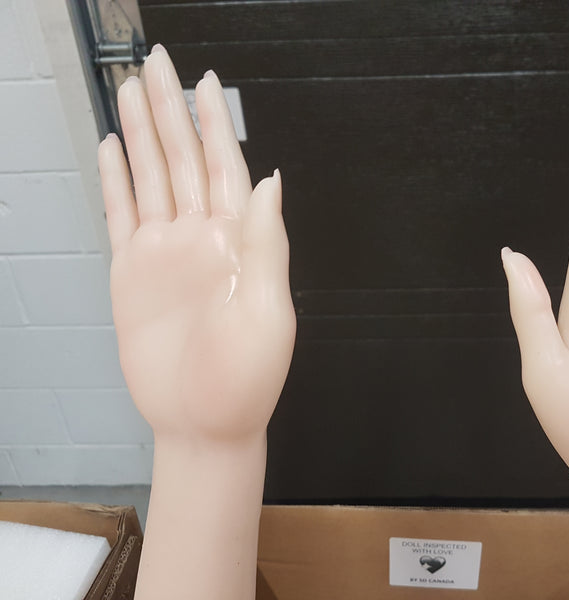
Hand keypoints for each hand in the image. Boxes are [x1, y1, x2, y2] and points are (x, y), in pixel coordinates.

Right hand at [98, 45, 294, 443]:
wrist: (205, 422)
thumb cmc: (246, 378)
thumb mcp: (269, 310)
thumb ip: (265, 242)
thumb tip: (270, 180)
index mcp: (238, 241)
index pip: (225, 167)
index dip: (213, 123)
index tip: (202, 82)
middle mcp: (201, 237)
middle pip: (182, 159)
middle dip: (170, 111)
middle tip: (155, 63)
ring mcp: (165, 253)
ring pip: (149, 178)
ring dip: (140, 134)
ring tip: (130, 92)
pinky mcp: (133, 273)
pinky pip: (121, 216)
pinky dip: (115, 183)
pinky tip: (113, 151)